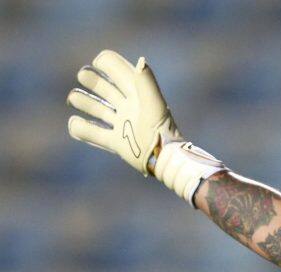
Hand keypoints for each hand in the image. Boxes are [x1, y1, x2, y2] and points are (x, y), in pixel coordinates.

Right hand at [67, 49, 181, 175]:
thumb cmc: (161, 129)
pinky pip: (93, 134)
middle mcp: (128, 107)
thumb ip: (146, 82)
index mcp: (137, 94)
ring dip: (83, 101)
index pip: (119, 70)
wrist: (163, 159)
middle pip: (104, 88)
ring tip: (74, 98)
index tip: (98, 63)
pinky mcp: (116, 143)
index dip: (106, 62)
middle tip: (83, 76)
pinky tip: (74, 122)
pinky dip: (80, 128)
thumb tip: (140, 60)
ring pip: (97, 109)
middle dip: (91, 79)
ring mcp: (121, 125)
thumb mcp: (154, 103)